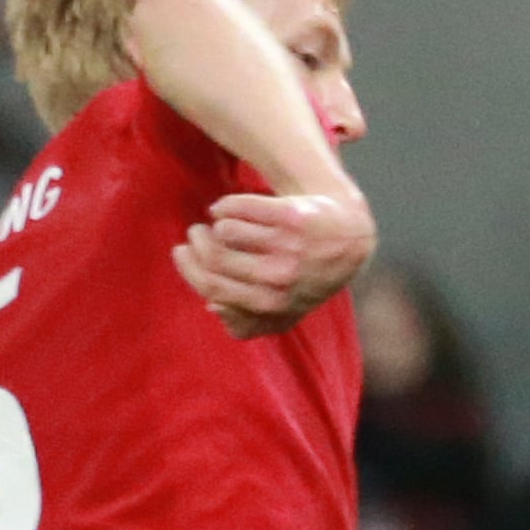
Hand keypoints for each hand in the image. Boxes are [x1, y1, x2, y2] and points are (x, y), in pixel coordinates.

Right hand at [176, 191, 374, 340]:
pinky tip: (226, 209)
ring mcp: (288, 247)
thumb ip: (247, 323)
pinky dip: (225, 206)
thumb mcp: (283, 312)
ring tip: (217, 225)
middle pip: (214, 258)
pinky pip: (239, 207)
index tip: (182, 253)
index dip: (190, 268)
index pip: (213, 287)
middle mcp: (281, 278)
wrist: (347, 237)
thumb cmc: (305, 276)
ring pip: (225, 231)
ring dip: (213, 225)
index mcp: (273, 305)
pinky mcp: (292, 216)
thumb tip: (215, 307)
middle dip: (196, 244)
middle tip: (195, 235)